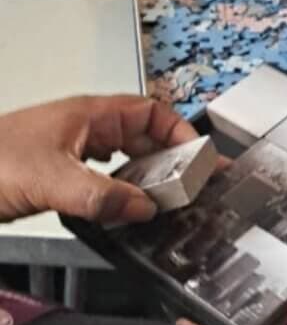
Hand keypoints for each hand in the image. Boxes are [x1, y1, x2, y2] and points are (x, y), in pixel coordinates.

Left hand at [0, 95, 199, 224]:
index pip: (151, 113)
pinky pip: (101, 182)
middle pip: (142, 139)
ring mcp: (70, 152)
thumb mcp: (52, 180)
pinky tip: (119, 212)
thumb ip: (102, 195)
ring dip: (142, 181)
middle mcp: (83, 130)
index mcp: (89, 114)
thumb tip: (143, 206)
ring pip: (122, 162)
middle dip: (167, 161)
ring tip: (159, 203)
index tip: (197, 158)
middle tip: (187, 187)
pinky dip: (117, 195)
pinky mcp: (56, 176)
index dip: (180, 132)